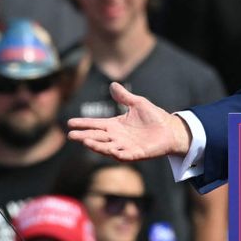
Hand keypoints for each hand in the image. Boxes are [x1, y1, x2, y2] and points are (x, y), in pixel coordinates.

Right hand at [67, 82, 190, 160]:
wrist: (171, 130)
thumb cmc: (154, 117)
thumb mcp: (138, 104)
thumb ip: (125, 97)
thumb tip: (113, 84)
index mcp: (115, 125)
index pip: (96, 124)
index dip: (83, 123)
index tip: (69, 122)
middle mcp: (117, 137)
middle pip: (97, 137)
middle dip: (84, 136)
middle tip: (71, 135)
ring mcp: (125, 146)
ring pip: (107, 148)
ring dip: (97, 146)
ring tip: (86, 142)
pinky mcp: (136, 154)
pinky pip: (125, 156)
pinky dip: (117, 154)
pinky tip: (111, 151)